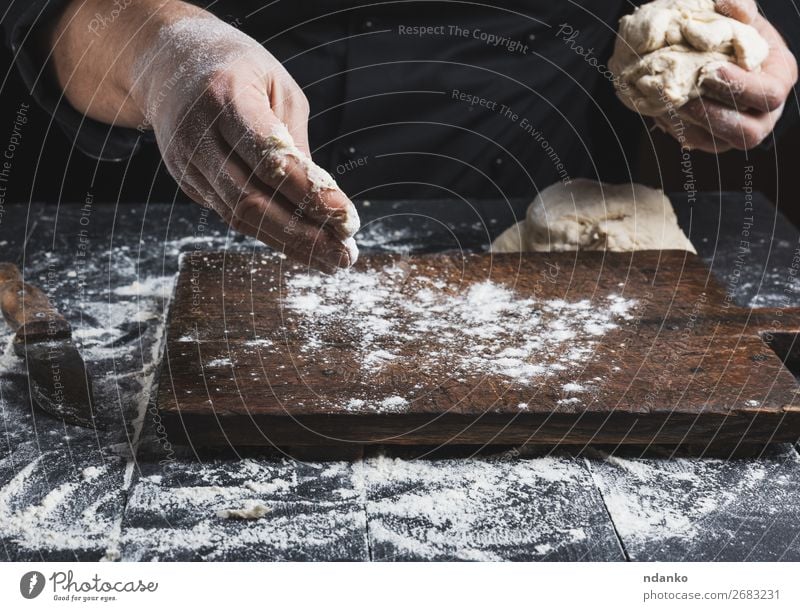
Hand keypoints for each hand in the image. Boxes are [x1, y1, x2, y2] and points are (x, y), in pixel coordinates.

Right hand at [138, 15, 358, 271]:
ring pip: (240, 216)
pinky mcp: (188, 182)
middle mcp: (200, 134)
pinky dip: (271, 234)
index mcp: (227, 97)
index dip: (309, 193)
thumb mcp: (277, 85)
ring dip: (291, 244)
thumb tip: (319, 198)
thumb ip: (296, 139)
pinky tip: (303, 245)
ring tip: (332, 258)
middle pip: (252, 199)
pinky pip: (232, 215)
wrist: (167, 62)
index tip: (347, 219)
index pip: (270, 158)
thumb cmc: (237, 69)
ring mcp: (187, 162)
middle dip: (304, 234)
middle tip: (344, 255)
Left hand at [655, 0, 796, 151]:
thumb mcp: (742, 19)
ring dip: (693, 126)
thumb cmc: (736, 35)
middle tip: (687, 95)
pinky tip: (663, 110)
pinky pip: (697, 143)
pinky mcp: (715, 140)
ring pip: (720, 143)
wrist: (719, 56)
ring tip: (672, 104)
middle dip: (715, 115)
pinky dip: (678, 129)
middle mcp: (764, 113)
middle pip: (749, 131)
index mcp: (778, 78)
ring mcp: (739, 130)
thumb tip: (728, 3)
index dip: (740, 86)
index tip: (710, 71)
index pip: (768, 94)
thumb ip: (739, 9)